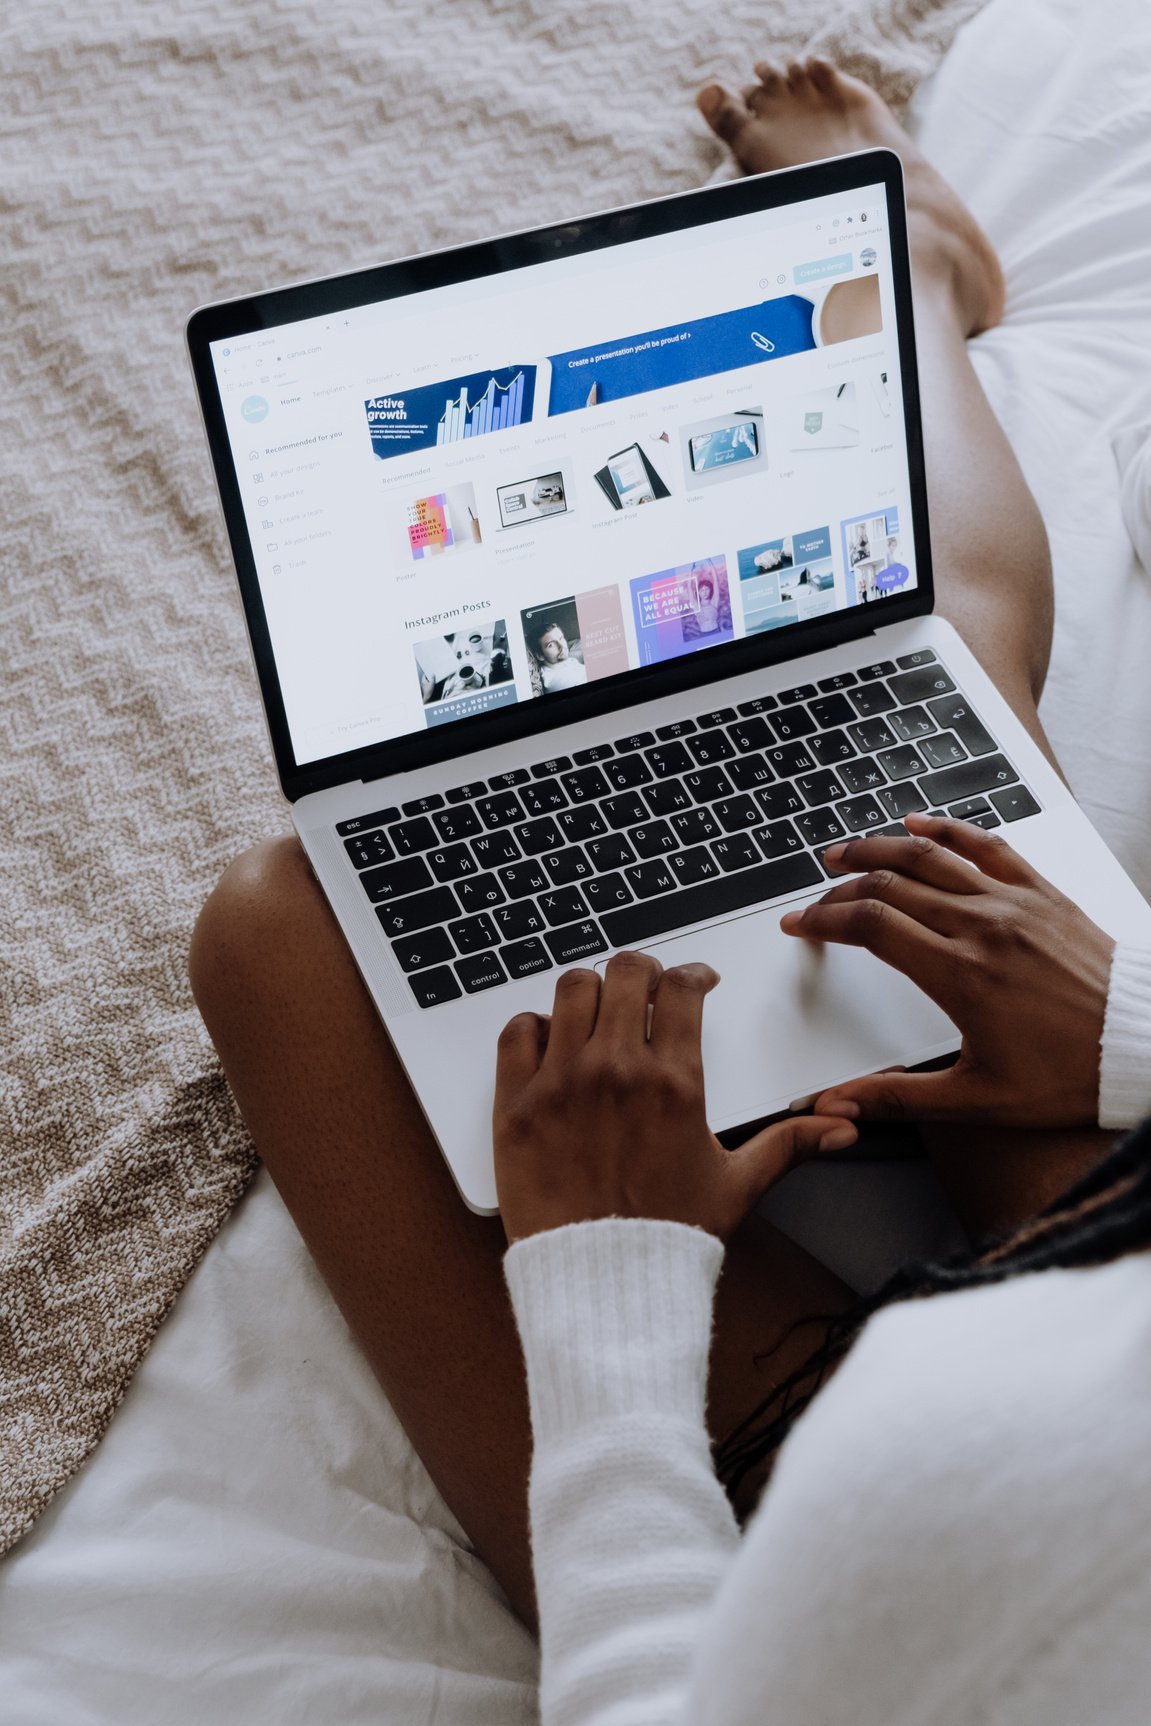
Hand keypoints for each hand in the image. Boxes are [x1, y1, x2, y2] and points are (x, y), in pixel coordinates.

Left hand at [494, 952, 857, 1244]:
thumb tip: (840, 1127)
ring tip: (596, 1010)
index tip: (693, 979)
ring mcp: (560, 1083)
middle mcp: (616, 1070)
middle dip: (641, 972)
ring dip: (587, 991)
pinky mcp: (516, 1106)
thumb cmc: (669, 1238)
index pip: (681, 987)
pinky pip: (515, 1033)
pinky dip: (530, 1027)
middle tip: (645, 988)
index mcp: (674, 1082)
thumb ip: (789, 1144)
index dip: (692, 972)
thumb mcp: (737, 1186)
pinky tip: (547, 1042)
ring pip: (570, 989)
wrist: (603, 1286)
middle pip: (624, 972)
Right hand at [780, 814, 1113, 1128]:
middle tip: (815, 896)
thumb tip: (837, 1105)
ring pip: (931, 856)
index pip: (872, 926)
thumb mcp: (978, 1100)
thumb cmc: (1069, 1076)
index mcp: (961, 975)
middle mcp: (983, 928)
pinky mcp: (1042, 893)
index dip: (824, 920)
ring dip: (879, 847)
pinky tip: (920, 821)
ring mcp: (1014, 903)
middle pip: (890, 885)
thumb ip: (900, 1098)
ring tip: (844, 849)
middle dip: (840, 887)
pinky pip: (987, 845)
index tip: (801, 925)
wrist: (1143, 1047)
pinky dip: (948, 828)